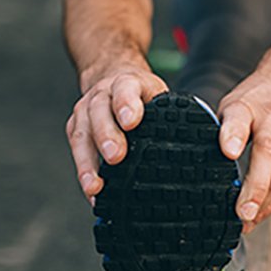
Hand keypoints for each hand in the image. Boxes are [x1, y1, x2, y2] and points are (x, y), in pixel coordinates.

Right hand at [66, 64, 167, 203]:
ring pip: (81, 135)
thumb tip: (195, 146)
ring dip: (87, 163)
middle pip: (99, 113)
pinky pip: (77, 151)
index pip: (126, 89)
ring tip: (95, 186)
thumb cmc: (142, 94)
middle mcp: (102, 95)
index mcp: (127, 83)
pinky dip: (84, 173)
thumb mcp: (159, 94)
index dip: (127, 104)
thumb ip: (168, 114)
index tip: (131, 121)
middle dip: (107, 135)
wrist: (113, 77)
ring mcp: (85, 111)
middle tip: (116, 156)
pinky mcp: (75, 129)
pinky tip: (93, 193)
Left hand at [218, 70, 270, 232]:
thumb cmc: (258, 98)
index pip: (240, 121)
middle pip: (269, 159)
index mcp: (251, 107)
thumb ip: (223, 129)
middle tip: (241, 216)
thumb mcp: (233, 103)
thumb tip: (212, 160)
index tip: (228, 153)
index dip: (233, 137)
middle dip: (255, 191)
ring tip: (246, 224)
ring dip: (264, 204)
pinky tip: (259, 214)